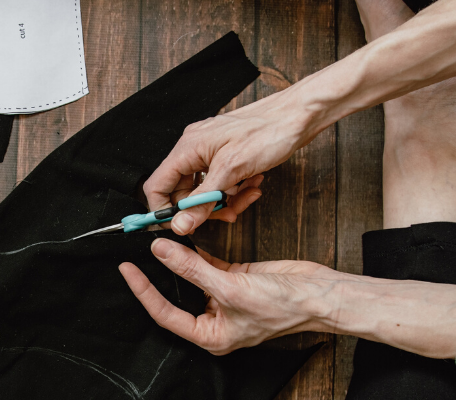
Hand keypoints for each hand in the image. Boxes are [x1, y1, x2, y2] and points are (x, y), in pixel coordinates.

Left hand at [118, 238, 337, 354]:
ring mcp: (225, 298)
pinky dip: (199, 253)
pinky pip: (209, 266)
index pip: (165, 313)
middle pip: (177, 296)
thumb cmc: (282, 306)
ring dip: (179, 260)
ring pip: (193, 278)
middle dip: (158, 276)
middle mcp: (215, 319)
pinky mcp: (236, 279)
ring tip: (158, 243)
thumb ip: (192, 269)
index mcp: (210, 335)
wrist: (317, 293)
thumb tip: (161, 252)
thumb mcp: (230, 288)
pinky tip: (187, 240)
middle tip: (137, 255)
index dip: (143, 291)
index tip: (128, 270)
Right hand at [143, 87, 318, 235]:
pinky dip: (235, 189)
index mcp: (188, 147)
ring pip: (205, 188)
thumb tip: (181, 224)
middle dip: (205, 207)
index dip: (164, 210)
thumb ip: (203, 201)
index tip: (180, 227)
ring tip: (247, 196)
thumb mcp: (231, 172)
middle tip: (227, 214)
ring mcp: (210, 150)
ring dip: (225, 200)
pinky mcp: (226, 154)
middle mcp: (194, 147)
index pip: (158, 185)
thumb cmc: (267, 133)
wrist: (298, 116)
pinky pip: (221, 180)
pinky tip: (252, 185)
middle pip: (183, 190)